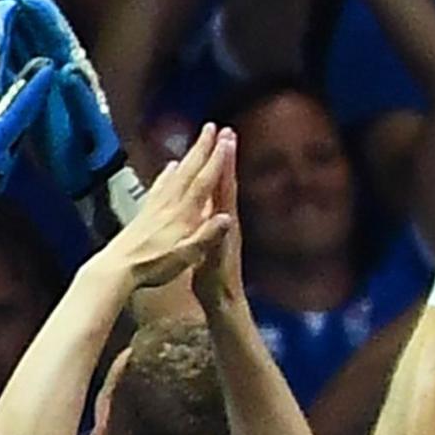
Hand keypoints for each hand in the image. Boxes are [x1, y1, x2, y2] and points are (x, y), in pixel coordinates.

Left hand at [96, 123, 234, 289]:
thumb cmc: (152, 267)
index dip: (217, 161)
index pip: (204, 183)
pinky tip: (169, 169)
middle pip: (189, 171)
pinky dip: (168, 174)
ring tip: (196, 141)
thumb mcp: (184, 257)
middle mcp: (169, 206)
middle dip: (202, 148)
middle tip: (212, 127)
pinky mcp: (145, 213)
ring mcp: (155, 207)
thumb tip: (227, 218)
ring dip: (188, 156)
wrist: (115, 269)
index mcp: (182, 215)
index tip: (226, 140)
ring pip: (176, 175)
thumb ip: (206, 237)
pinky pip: (160, 187)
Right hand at [191, 128, 245, 310]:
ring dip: (221, 168)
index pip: (225, 188)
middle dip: (226, 157)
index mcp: (225, 225)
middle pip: (226, 182)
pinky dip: (211, 186)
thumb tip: (223, 220)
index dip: (225, 164)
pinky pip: (214, 202)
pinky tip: (206, 181)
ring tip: (219, 146)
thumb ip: (216, 240)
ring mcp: (224, 226)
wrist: (225, 303)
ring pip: (222, 190)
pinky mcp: (218, 233)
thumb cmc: (216, 285)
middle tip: (227, 131)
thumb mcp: (213, 262)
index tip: (226, 140)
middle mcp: (228, 221)